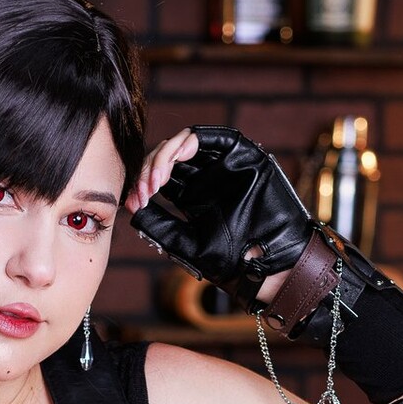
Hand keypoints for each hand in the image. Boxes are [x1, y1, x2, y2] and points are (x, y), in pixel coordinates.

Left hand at [130, 126, 315, 315]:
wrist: (269, 266)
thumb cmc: (232, 262)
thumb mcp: (187, 243)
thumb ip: (161, 224)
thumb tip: (133, 210)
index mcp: (194, 197)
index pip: (161, 178)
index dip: (143, 185)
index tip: (133, 202)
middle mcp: (207, 178)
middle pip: (169, 158)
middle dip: (150, 171)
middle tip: (143, 191)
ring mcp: (224, 166)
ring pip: (185, 144)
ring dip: (165, 157)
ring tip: (155, 181)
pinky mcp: (244, 156)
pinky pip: (214, 137)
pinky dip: (190, 142)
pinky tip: (175, 158)